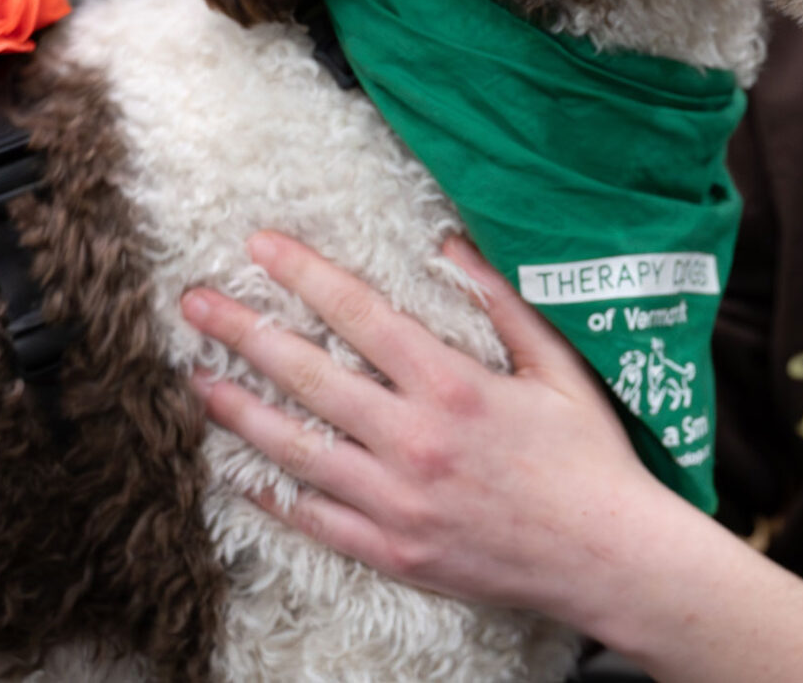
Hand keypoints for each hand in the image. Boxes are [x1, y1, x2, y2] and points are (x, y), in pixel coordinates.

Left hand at [181, 230, 680, 623]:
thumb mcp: (559, 367)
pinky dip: (272, 494)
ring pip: (295, 449)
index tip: (259, 246)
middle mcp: (414, 442)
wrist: (608, 558)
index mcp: (454, 387)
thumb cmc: (590, 457)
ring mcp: (397, 502)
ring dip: (239, 410)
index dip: (304, 274)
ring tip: (197, 380)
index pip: (360, 315)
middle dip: (245, 333)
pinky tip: (239, 471)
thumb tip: (449, 244)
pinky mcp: (393, 551)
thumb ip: (502, 303)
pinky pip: (315, 520)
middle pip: (309, 376)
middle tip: (194, 304)